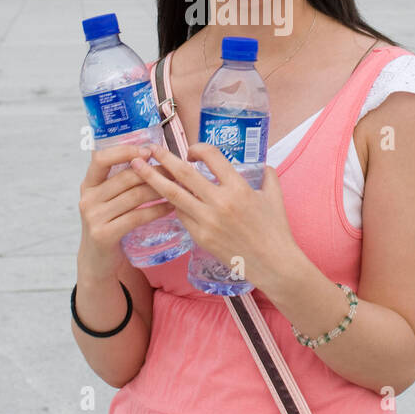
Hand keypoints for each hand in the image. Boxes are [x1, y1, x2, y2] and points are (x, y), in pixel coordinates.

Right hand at [78, 142, 174, 279]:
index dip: (124, 151)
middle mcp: (88, 198)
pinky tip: (170, 207)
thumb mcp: (107, 199)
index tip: (148, 151)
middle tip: (175, 171)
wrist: (98, 260)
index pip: (101, 158)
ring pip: (135, 196)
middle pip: (126, 177)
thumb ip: (120, 180)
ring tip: (178, 187)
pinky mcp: (104, 234)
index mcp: (88, 184)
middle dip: (154, 172)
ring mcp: (94, 217)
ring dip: (160, 190)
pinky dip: (157, 210)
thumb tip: (149, 154)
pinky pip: (137, 217)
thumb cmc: (109, 222)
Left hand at [129, 142, 300, 290]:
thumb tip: (262, 165)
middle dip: (164, 158)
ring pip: (174, 195)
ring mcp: (208, 221)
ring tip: (137, 167)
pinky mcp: (201, 237)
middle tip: (149, 149)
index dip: (197, 148)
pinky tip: (165, 199)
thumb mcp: (274, 196)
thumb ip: (267, 176)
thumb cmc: (276, 230)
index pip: (212, 156)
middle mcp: (220, 202)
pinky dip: (173, 205)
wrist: (274, 265)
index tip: (190, 151)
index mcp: (238, 187)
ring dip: (153, 179)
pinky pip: (181, 216)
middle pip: (184, 174)